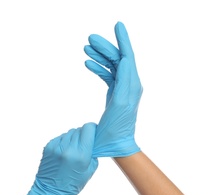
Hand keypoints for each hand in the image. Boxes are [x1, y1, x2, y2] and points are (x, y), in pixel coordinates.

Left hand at [15, 122, 97, 194]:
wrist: (50, 192)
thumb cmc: (72, 184)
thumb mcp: (90, 170)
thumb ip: (93, 152)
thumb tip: (93, 138)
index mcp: (81, 155)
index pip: (88, 128)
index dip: (92, 129)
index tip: (94, 133)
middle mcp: (68, 148)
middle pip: (79, 129)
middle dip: (84, 135)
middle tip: (84, 145)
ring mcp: (56, 147)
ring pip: (70, 132)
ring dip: (74, 138)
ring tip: (74, 150)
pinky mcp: (48, 146)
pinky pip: (61, 137)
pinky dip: (65, 142)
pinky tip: (65, 152)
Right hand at [84, 21, 142, 156]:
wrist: (116, 145)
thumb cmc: (117, 128)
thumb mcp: (121, 103)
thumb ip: (125, 81)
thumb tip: (126, 59)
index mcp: (132, 84)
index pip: (128, 56)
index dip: (123, 40)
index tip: (118, 24)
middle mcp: (130, 84)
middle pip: (118, 59)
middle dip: (105, 47)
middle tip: (89, 38)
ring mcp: (123, 89)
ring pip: (112, 66)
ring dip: (100, 56)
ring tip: (86, 48)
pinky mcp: (116, 94)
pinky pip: (108, 76)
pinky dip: (99, 68)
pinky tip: (88, 64)